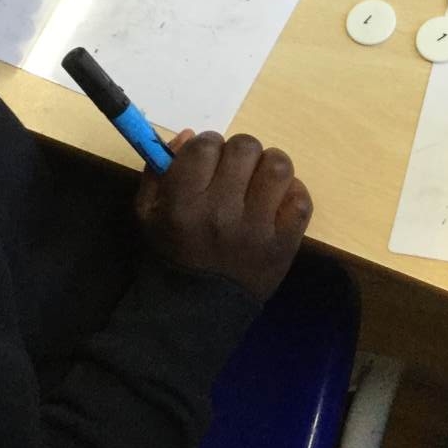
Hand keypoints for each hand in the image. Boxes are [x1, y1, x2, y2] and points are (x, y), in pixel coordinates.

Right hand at [135, 130, 311, 301]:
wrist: (195, 312)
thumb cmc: (170, 255)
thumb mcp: (146, 213)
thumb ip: (159, 168)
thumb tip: (192, 135)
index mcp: (183, 203)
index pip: (206, 145)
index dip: (208, 145)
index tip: (208, 160)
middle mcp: (221, 212)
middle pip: (245, 147)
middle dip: (238, 154)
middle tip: (234, 173)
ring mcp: (256, 229)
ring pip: (278, 165)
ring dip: (268, 167)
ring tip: (258, 183)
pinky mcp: (284, 244)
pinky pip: (300, 199)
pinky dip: (290, 195)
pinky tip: (275, 204)